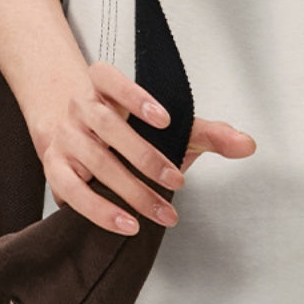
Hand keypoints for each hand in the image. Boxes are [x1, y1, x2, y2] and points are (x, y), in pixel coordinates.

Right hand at [33, 59, 256, 235]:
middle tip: (176, 181)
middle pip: (109, 126)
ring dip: (131, 190)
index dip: (135, 96)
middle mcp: (81, 107)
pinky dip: (99, 209)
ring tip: (162, 211)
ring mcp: (66, 136)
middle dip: (145, 157)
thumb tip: (246, 145)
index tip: (164, 118)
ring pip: (95, 161)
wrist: (75, 130)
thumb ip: (208, 133)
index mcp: (104, 85)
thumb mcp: (170, 124)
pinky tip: (126, 224)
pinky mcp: (56, 167)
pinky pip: (72, 190)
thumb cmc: (127, 125)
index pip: (112, 79)